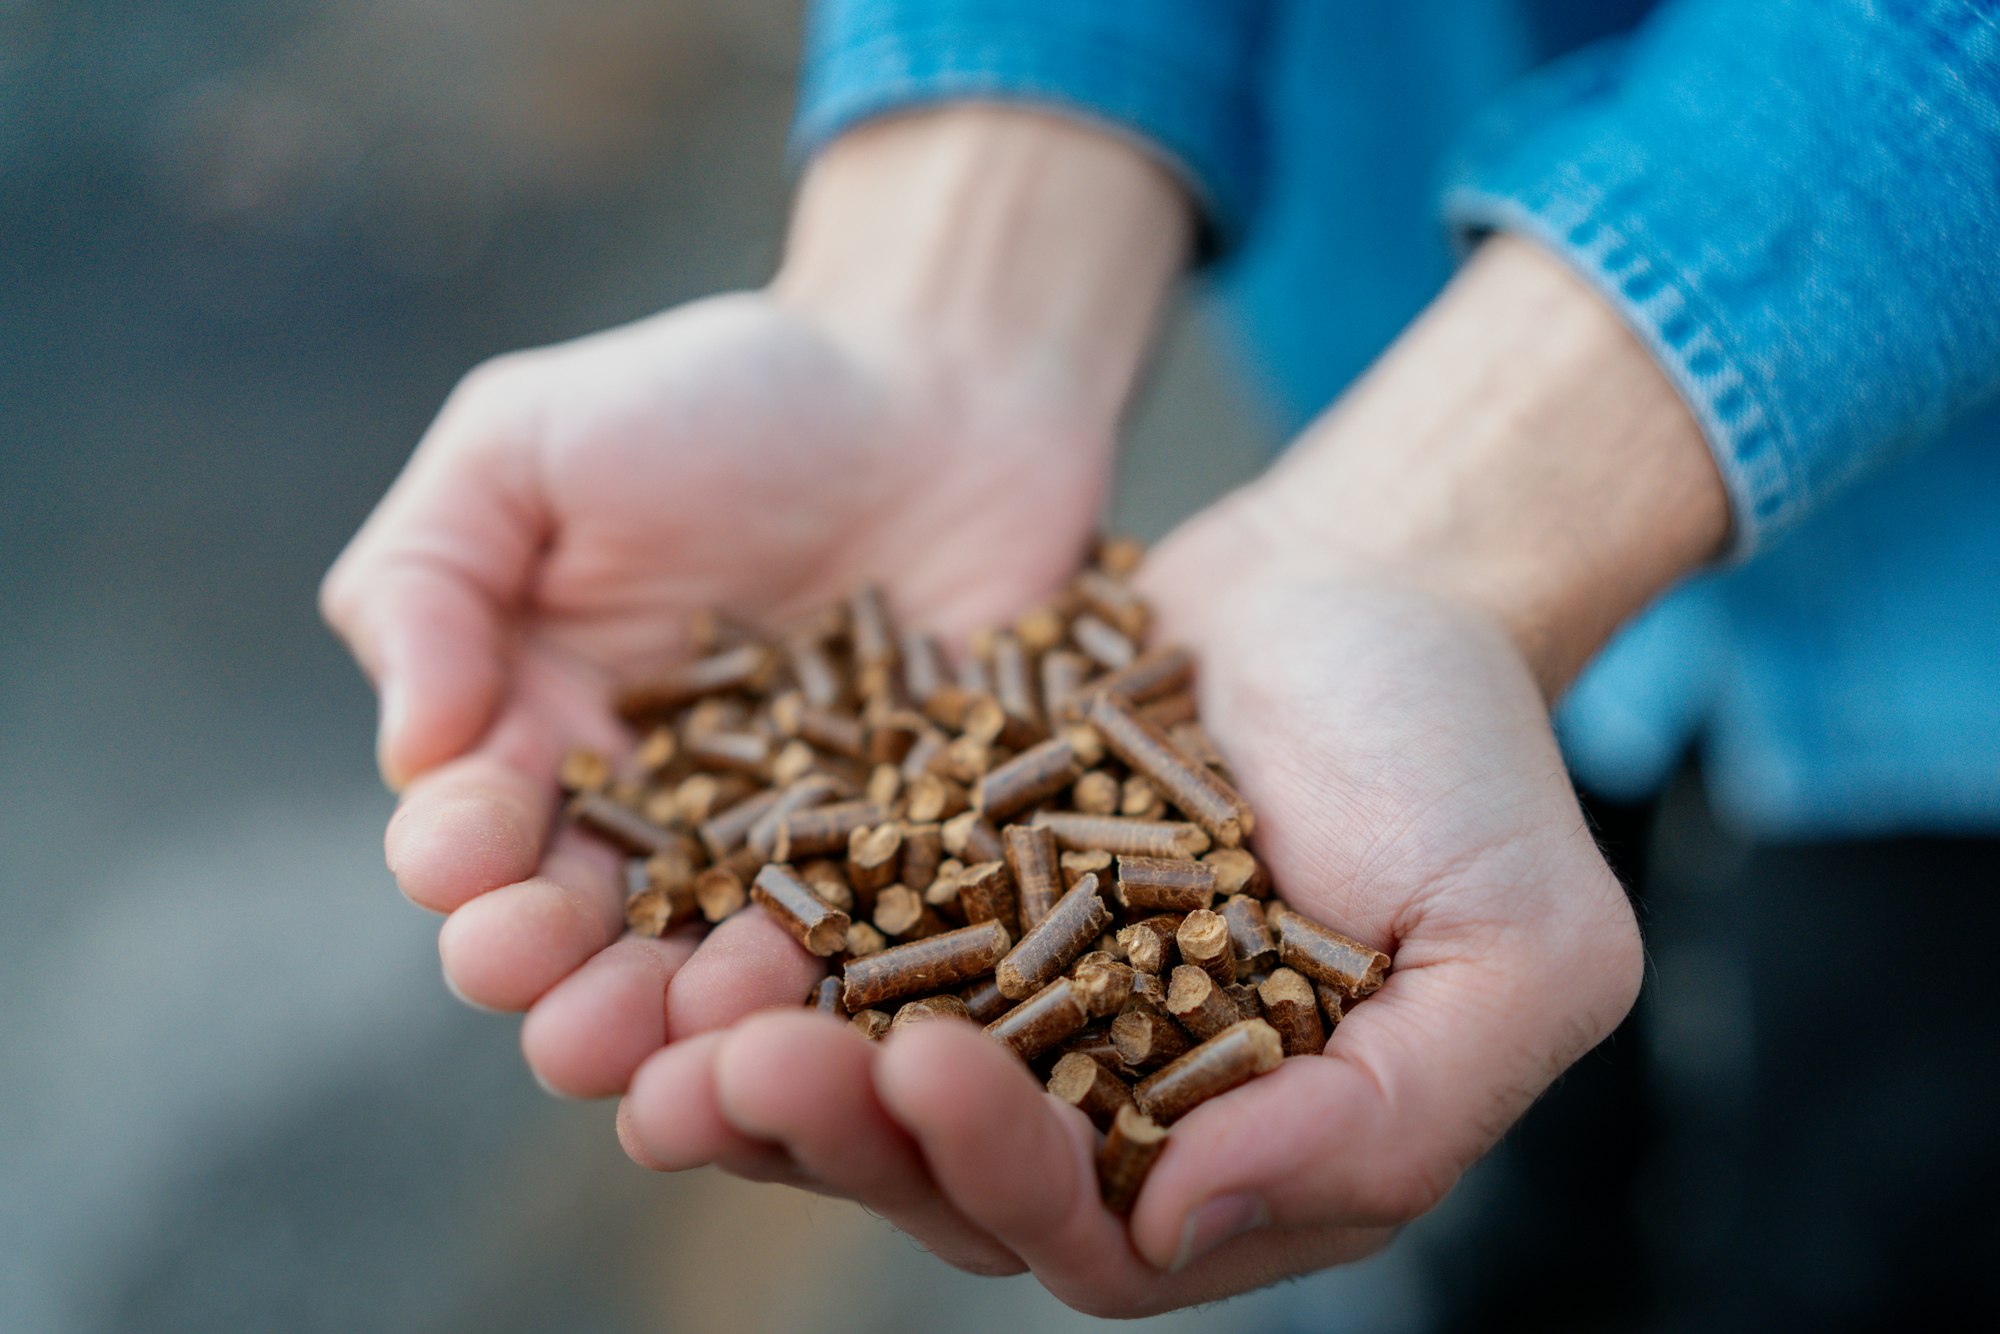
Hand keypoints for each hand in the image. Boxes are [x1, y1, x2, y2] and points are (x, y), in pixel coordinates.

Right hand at [319, 107, 1188, 1095]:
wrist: (943, 384)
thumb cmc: (720, 399)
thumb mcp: (527, 442)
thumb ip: (429, 577)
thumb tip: (412, 746)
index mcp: (536, 736)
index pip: (475, 836)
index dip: (462, 865)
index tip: (464, 866)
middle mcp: (654, 822)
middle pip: (591, 942)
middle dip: (569, 992)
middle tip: (572, 1022)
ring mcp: (790, 857)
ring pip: (726, 970)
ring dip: (707, 1020)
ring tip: (716, 1028)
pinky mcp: (918, 864)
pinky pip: (883, 944)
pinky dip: (861, 986)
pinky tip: (853, 1012)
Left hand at [613, 236, 1725, 1311]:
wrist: (1371, 583)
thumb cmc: (1467, 764)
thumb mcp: (1520, 953)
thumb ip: (1388, 1118)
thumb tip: (1181, 1214)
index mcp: (1239, 1157)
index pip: (1099, 1235)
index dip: (1001, 1174)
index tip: (931, 1073)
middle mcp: (1109, 1102)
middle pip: (944, 1175)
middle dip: (841, 1131)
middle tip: (738, 1060)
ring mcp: (1012, 999)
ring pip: (863, 1074)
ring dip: (761, 1058)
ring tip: (669, 1011)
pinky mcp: (941, 892)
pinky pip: (832, 939)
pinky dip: (758, 940)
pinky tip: (679, 907)